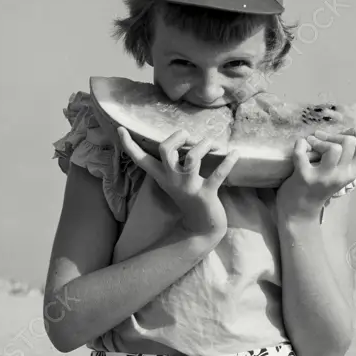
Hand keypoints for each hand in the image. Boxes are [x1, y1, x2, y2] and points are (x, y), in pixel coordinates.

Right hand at [117, 127, 238, 237]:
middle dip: (177, 135)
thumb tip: (176, 139)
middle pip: (165, 150)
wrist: (202, 227)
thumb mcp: (173, 181)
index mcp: (162, 176)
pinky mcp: (207, 193)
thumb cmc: (188, 197)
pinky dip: (228, 162)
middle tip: (188, 136)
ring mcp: (189, 187)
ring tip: (211, 143)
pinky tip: (235, 152)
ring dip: (204, 145)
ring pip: (193, 158)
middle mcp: (172, 180)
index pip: (140, 159)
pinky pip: (218, 175)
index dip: (130, 144)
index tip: (121, 129)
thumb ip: (170, 163)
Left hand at [276, 129, 355, 220]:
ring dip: (320, 141)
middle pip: (350, 142)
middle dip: (334, 135)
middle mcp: (341, 175)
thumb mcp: (339, 173)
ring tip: (311, 143)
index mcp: (351, 172)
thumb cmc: (319, 185)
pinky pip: (302, 152)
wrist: (300, 210)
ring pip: (334, 148)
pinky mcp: (304, 176)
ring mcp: (324, 177)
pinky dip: (299, 145)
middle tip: (322, 139)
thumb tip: (349, 132)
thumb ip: (346, 156)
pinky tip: (300, 147)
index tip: (343, 135)